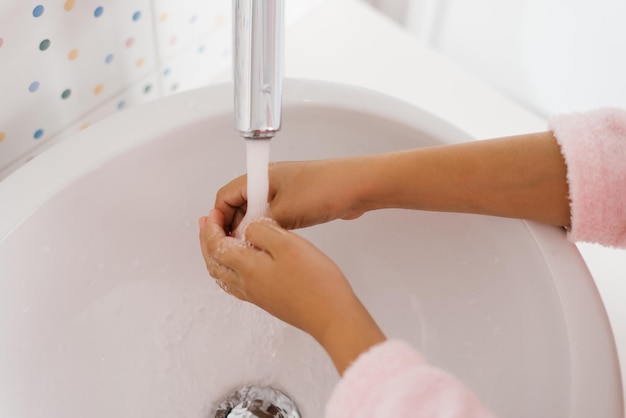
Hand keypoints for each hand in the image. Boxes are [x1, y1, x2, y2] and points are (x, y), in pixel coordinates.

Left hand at [199, 209, 385, 373]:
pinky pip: (235, 283)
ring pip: (222, 275)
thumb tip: (247, 229)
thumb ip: (262, 232)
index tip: (212, 214)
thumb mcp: (288, 244)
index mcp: (247, 268)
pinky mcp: (267, 300)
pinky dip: (228, 268)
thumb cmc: (315, 282)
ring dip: (215, 255)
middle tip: (206, 223)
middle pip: (214, 262)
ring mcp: (256, 295)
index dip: (211, 228)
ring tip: (217, 240)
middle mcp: (246, 284)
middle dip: (206, 240)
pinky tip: (239, 263)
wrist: (331, 316)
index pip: (216, 246)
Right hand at [214, 159, 367, 234]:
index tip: (219, 236)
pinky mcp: (297, 200)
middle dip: (234, 224)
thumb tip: (243, 238)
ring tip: (252, 246)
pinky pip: (274, 214)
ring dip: (253, 227)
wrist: (358, 186)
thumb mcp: (285, 211)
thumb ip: (259, 225)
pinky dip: (269, 227)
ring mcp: (284, 190)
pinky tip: (272, 241)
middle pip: (240, 203)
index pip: (226, 195)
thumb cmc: (324, 189)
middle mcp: (270, 181)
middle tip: (234, 246)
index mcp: (261, 176)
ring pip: (258, 211)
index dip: (219, 217)